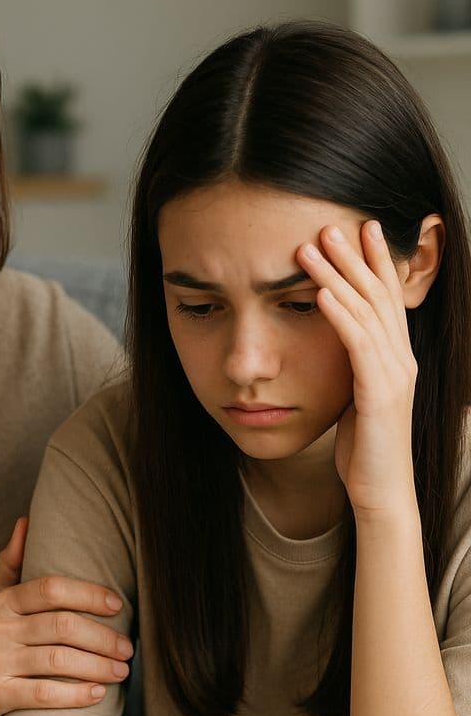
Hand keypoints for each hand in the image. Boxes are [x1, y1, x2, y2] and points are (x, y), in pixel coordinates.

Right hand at [0, 518, 132, 715]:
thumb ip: (9, 562)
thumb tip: (27, 521)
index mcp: (1, 601)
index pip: (51, 589)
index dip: (89, 594)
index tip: (118, 605)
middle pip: (61, 625)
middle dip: (102, 637)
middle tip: (128, 648)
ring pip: (57, 660)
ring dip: (97, 666)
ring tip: (121, 671)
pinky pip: (42, 694)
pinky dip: (75, 695)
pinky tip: (97, 694)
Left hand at [297, 220, 417, 515]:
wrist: (381, 492)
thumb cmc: (364, 449)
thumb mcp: (357, 399)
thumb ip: (353, 370)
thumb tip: (336, 347)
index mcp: (397, 359)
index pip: (387, 300)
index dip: (375, 262)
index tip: (359, 229)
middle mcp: (402, 360)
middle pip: (378, 296)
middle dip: (355, 257)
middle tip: (331, 224)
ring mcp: (394, 375)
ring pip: (365, 313)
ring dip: (337, 276)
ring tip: (313, 247)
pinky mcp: (379, 393)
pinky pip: (357, 345)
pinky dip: (339, 315)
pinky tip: (319, 293)